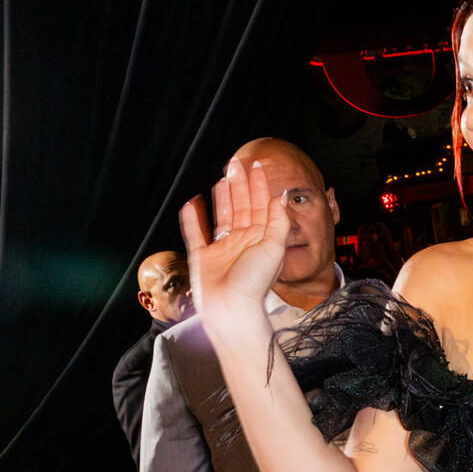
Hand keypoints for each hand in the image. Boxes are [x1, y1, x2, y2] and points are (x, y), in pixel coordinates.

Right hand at [179, 158, 290, 322]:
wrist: (232, 308)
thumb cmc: (255, 281)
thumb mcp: (274, 247)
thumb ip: (278, 221)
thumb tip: (281, 196)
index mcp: (262, 240)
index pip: (261, 206)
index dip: (259, 185)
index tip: (257, 165)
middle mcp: (243, 242)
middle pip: (242, 207)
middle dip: (240, 185)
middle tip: (235, 163)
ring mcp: (222, 249)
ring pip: (222, 216)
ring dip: (222, 197)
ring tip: (222, 178)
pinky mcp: (203, 257)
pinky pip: (195, 233)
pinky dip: (193, 219)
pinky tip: (192, 202)